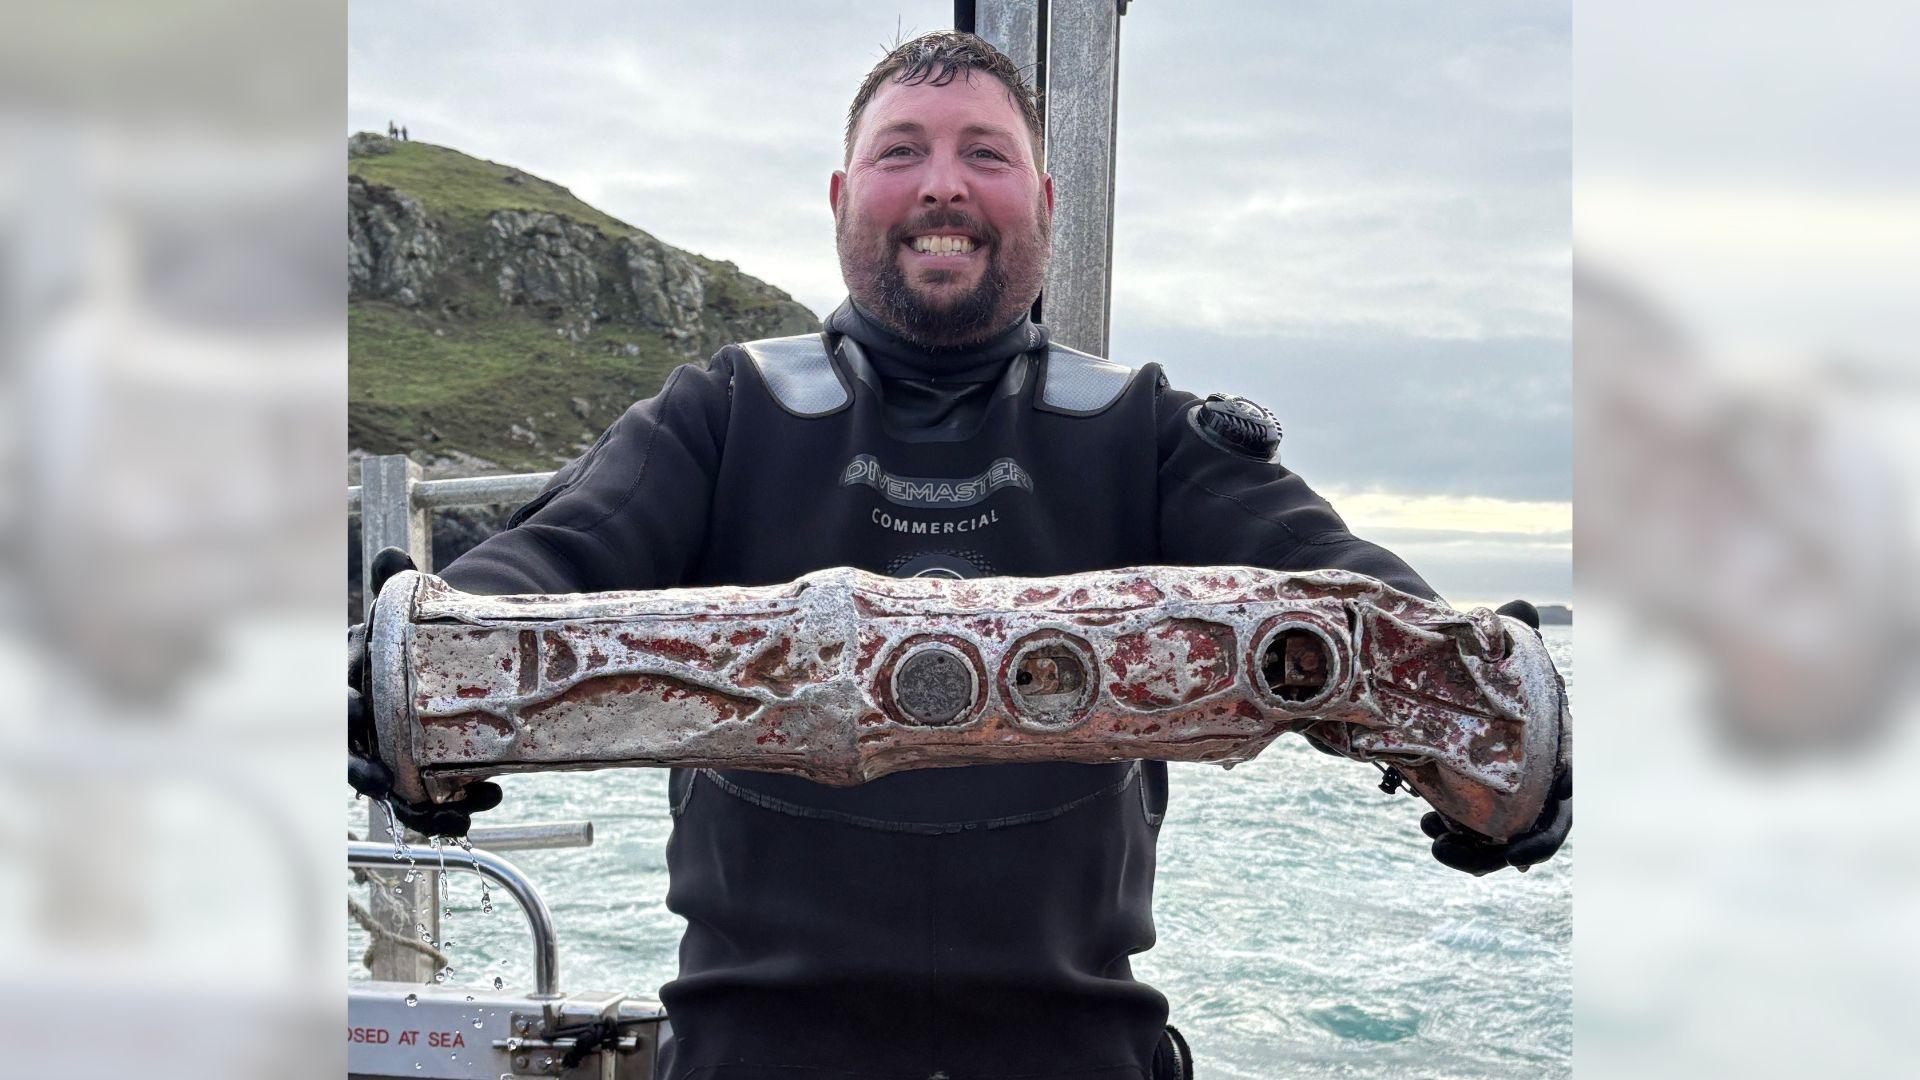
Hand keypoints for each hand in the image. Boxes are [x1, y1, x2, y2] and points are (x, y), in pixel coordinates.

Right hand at [348, 547, 501, 836]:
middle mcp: (368, 725)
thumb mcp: (407, 611)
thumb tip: (390, 555)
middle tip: (384, 782)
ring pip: (394, 790)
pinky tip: (482, 801)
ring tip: (456, 814)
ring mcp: (392, 755)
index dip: (344, 711)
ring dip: (419, 808)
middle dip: (364, 771)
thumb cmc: (414, 639)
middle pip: (354, 756)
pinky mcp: (421, 775)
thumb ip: (395, 585)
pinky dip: (449, 810)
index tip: (356, 713)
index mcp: (359, 683)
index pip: (340, 700)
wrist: (447, 662)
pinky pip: (427, 802)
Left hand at [1423, 599, 1570, 874]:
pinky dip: (1456, 837)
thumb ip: (1512, 627)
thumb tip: (1522, 605)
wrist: (1447, 672)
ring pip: (1501, 842)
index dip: (1548, 831)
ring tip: (1432, 840)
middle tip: (1450, 853)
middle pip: (1534, 833)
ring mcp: (1510, 793)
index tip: (1517, 850)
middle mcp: (1540, 779)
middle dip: (1499, 854)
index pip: (1565, 802)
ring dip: (1472, 853)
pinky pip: (1476, 833)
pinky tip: (1428, 826)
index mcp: (1557, 751)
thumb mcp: (1497, 642)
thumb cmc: (1483, 657)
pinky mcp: (1479, 799)